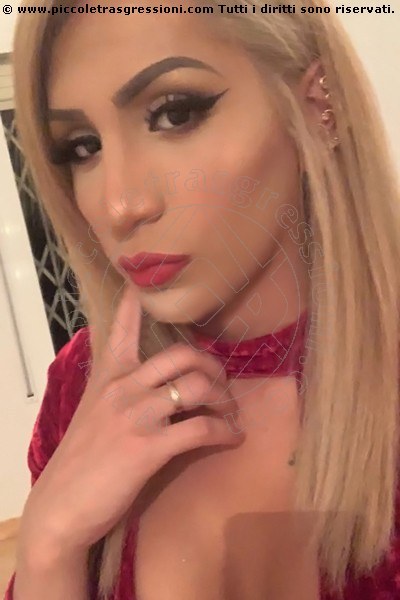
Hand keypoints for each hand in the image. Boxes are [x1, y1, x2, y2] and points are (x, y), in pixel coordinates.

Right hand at [19, 284, 244, 555]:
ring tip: (230, 413)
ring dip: (225, 399)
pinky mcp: (150, 447)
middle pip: (183, 354)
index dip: (138, 300)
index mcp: (108, 376)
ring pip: (198, 386)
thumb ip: (119, 390)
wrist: (61, 506)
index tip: (148, 281)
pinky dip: (225, 432)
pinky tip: (233, 437)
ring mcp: (137, 415)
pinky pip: (202, 428)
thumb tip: (152, 382)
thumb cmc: (80, 460)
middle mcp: (123, 387)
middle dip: (213, 365)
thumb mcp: (94, 412)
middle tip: (222, 384)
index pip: (123, 326)